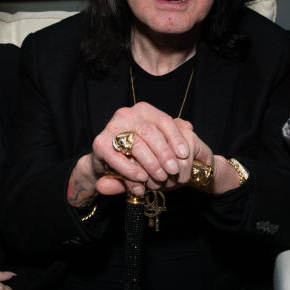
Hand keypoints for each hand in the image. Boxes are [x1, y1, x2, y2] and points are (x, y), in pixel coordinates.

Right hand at [69, 102, 191, 199]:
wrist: (107, 161)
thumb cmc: (138, 150)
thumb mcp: (157, 141)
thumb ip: (172, 134)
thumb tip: (189, 127)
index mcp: (144, 110)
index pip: (164, 121)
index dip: (176, 138)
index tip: (185, 155)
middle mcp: (127, 114)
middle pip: (151, 133)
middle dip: (165, 154)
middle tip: (173, 171)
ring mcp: (112, 127)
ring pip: (137, 145)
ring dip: (151, 164)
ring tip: (160, 178)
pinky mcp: (100, 143)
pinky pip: (118, 158)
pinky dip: (131, 171)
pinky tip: (142, 179)